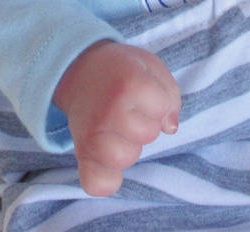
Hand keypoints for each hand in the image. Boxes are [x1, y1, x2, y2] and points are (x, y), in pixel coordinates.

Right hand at [53, 40, 180, 196]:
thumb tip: (169, 129)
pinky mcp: (82, 151)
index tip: (141, 89)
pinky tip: (107, 161)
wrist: (79, 68)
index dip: (157, 100)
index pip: (162, 107)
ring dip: (128, 145)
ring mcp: (92, 132)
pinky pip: (97, 182)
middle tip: (126, 106)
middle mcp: (109, 109)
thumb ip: (170, 96)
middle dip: (144, 121)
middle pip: (148, 134)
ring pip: (126, 158)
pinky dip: (107, 179)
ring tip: (117, 127)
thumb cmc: (122, 70)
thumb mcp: (151, 68)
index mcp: (130, 82)